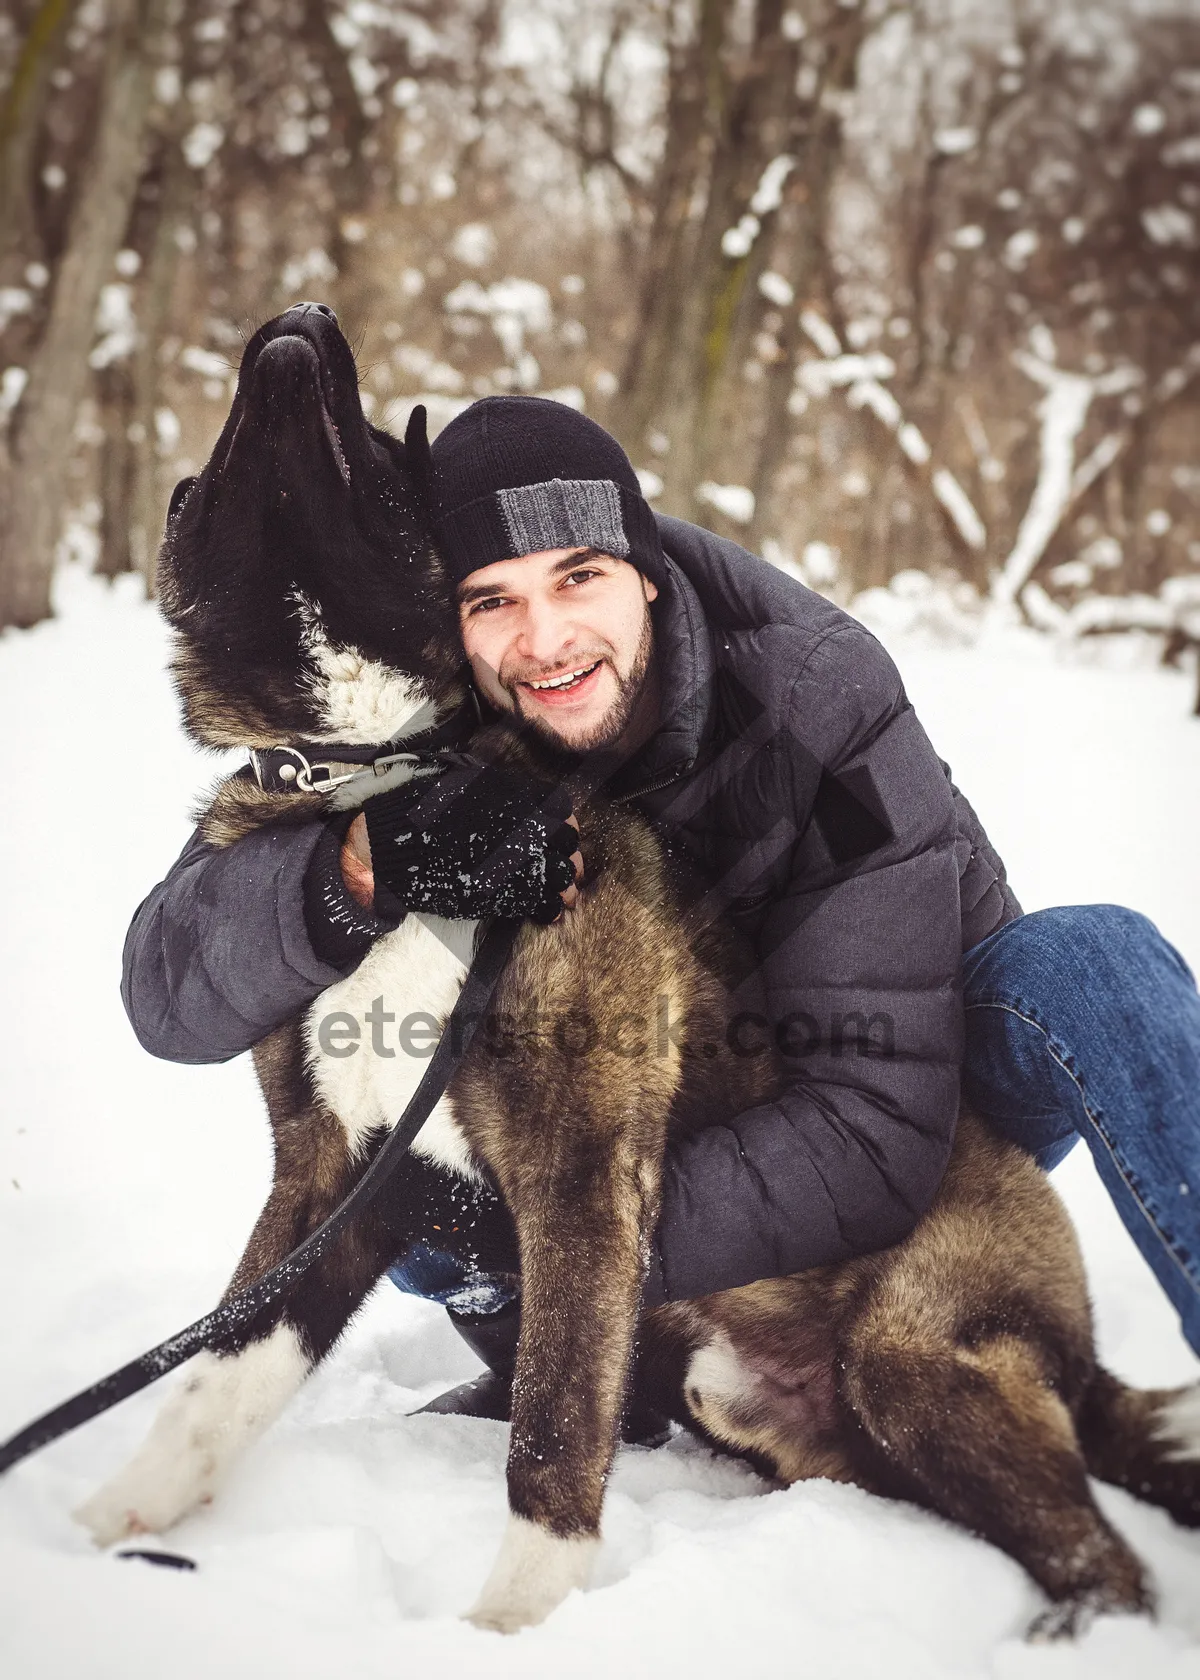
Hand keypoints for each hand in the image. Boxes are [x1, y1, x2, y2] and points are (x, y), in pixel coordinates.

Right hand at [340, 812, 581, 913]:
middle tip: (565, 867)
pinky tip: (549, 911)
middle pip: (566, 845)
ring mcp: (517, 862)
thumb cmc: (429, 809)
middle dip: (567, 857)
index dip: (563, 827)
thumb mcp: (470, 785)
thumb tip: (527, 805)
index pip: (561, 812)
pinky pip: (541, 903)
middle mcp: (525, 829)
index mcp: (518, 799)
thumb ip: (503, 795)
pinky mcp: (504, 893)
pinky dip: (549, 908)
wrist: (399, 841)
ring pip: (560, 875)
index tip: (558, 835)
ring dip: (564, 885)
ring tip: (563, 893)